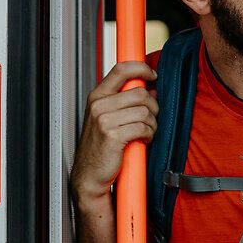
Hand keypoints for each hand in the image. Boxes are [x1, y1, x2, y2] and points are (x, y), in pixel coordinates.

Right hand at [70, 61, 157, 205]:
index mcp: (97, 96)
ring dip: (152, 124)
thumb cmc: (101, 146)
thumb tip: (151, 89)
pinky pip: (143, 127)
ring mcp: (104, 119)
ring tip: (146, 132)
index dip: (142, 68)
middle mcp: (99, 105)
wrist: (90, 174)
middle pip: (140, 93)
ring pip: (145, 111)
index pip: (121, 70)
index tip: (153, 74)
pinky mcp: (113, 135)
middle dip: (153, 107)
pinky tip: (143, 140)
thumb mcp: (108, 117)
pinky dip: (149, 135)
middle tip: (150, 118)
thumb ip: (125, 101)